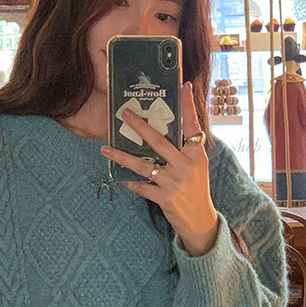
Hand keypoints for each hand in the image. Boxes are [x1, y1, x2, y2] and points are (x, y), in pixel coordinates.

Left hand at [101, 82, 218, 256]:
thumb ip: (185, 149)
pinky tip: (123, 178)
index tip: (183, 86)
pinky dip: (131, 182)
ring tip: (105, 149)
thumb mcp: (197, 166)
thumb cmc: (196, 188)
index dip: (188, 106)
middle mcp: (186, 166)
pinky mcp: (164, 197)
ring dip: (122, 157)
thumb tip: (168, 127)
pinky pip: (142, 186)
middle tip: (125, 114)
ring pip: (143, 165)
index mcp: (197, 155)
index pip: (192, 126)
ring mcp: (174, 182)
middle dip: (140, 127)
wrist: (200, 220)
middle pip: (160, 142)